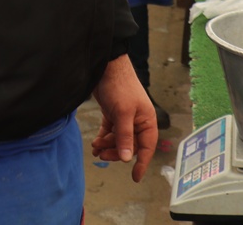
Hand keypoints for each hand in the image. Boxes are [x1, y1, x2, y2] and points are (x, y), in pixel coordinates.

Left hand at [90, 55, 157, 181]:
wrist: (105, 66)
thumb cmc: (119, 85)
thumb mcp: (123, 113)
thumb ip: (125, 136)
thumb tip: (127, 158)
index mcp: (147, 120)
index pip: (147, 147)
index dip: (142, 162)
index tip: (135, 177)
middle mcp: (138, 120)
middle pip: (130, 145)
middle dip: (117, 152)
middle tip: (102, 156)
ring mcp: (125, 117)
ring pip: (118, 140)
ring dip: (107, 146)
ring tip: (95, 148)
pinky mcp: (113, 113)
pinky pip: (110, 132)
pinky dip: (103, 138)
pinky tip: (95, 144)